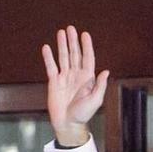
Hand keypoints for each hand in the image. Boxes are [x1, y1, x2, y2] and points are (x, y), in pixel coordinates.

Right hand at [41, 26, 109, 146]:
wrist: (68, 124)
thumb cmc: (83, 114)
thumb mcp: (95, 100)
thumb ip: (100, 86)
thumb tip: (106, 71)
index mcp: (87, 78)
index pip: (87, 58)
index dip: (86, 46)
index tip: (85, 34)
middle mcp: (76, 75)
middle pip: (74, 54)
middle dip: (73, 41)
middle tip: (70, 28)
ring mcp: (65, 77)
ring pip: (63, 57)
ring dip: (62, 45)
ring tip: (60, 32)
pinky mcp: (54, 82)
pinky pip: (51, 67)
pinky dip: (48, 57)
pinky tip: (46, 47)